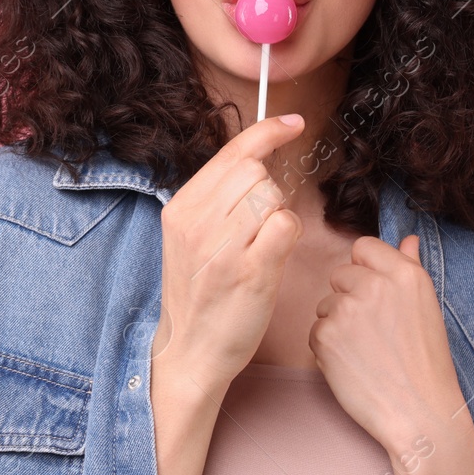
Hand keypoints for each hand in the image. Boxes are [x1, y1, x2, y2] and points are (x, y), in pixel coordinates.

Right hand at [153, 114, 305, 387]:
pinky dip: (288, 236)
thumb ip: (215, 200)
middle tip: (257, 228)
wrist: (190, 350)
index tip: (292, 124)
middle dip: (269, 192)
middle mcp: (196, 221)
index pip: (231, 152)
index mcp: (181, 208)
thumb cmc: (199, 294)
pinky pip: (285, 225)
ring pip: (272, 196)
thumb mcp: (191, 238)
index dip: (266, 132)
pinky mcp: (250, 270)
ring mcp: (222, 246)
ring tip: (260, 247)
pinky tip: (273, 257)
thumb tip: (255, 160)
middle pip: (255, 172)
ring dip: (278, 216)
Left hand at [308, 234, 467, 454]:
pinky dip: (327, 347)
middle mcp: (373, 285)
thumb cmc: (426, 364)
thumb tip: (408, 239)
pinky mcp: (324, 335)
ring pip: (325, 304)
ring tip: (367, 350)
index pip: (363, 247)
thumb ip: (411, 267)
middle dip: (350, 297)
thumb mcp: (427, 308)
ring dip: (338, 323)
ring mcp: (345, 309)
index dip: (367, 270)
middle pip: (340, 274)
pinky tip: (353, 364)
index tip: (378, 296)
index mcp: (404, 274)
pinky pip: (315, 331)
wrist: (419, 413)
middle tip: (375, 331)